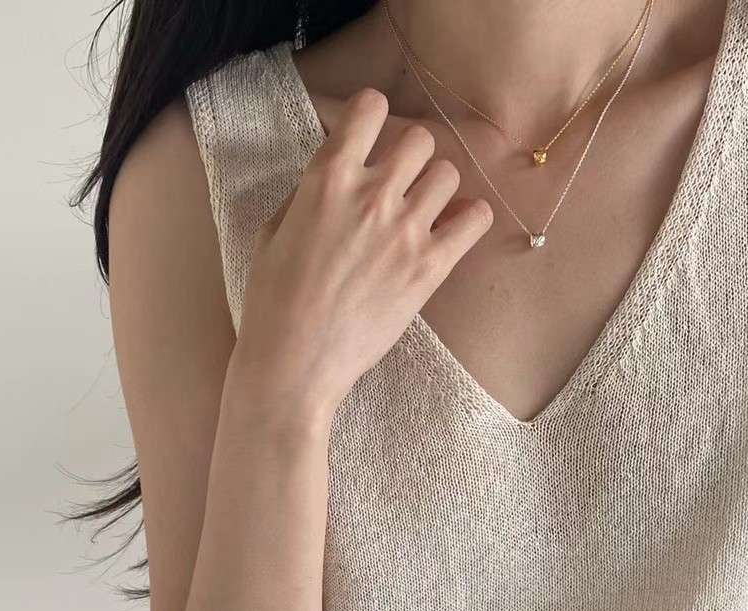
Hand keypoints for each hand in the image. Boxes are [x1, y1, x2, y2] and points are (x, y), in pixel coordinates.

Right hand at [235, 85, 493, 411]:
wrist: (294, 366)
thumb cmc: (272, 305)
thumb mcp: (272, 233)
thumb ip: (307, 195)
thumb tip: (335, 179)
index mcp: (327, 178)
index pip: (370, 107)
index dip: (372, 119)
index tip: (370, 140)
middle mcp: (371, 194)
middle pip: (419, 139)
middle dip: (411, 158)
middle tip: (400, 186)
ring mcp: (405, 230)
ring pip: (449, 174)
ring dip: (438, 189)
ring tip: (423, 214)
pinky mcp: (429, 268)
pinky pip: (475, 219)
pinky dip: (470, 219)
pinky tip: (454, 231)